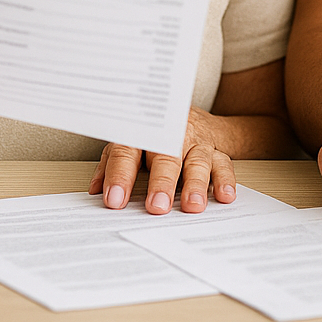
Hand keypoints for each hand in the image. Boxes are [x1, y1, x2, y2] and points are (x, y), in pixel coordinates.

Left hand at [90, 107, 236, 213]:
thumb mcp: (130, 143)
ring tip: (192, 205)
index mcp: (144, 133)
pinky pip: (224, 164)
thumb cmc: (156, 135)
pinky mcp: (217, 150)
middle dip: (162, 182)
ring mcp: (196, 142)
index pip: (128, 153)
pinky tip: (224, 196)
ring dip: (196, 184)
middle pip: (167, 156)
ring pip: (198, 161)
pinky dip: (225, 180)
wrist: (193, 116)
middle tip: (157, 206)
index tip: (114, 200)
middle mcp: (172, 135)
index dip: (120, 176)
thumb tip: (95, 190)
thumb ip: (112, 164)